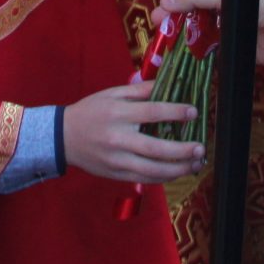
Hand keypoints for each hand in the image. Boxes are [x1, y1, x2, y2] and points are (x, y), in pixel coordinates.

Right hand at [61, 82, 206, 183]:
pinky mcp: (115, 174)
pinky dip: (162, 178)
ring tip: (195, 164)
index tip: (193, 112)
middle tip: (200, 148)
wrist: (63, 137)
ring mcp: (117, 160)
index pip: (152, 113)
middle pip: (156, 148)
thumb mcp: (111, 94)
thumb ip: (138, 90)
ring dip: (177, 169)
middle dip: (182, 150)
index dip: (175, 112)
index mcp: (118, 114)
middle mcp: (118, 139)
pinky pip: (143, 179)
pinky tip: (175, 172)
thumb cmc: (90, 111)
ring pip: (152, 170)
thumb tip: (165, 84)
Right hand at [158, 0, 263, 67]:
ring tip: (162, 37)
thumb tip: (167, 1)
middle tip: (158, 21)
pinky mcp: (236, 43)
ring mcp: (232, 20)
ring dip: (181, 31)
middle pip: (195, 2)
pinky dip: (194, 51)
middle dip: (175, 11)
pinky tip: (177, 53)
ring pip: (200, 25)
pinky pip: (210, 47)